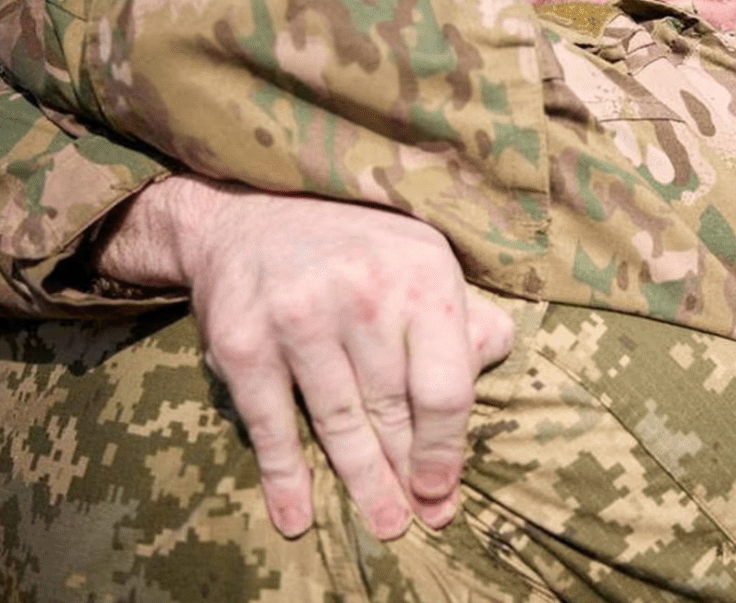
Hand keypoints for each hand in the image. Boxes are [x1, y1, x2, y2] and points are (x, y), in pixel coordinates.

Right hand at [96, 177, 515, 539]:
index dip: (446, 449)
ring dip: (361, 481)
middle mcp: (362, 294)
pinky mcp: (245, 342)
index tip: (442, 488)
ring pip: (338, 422)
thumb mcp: (423, 257)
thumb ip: (464, 313)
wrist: (247, 212)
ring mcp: (299, 317)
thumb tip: (490, 363)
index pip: (445, 386)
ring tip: (382, 524)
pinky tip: (297, 513)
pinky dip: (285, 475)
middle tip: (414, 519)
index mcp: (421, 275)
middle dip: (406, 472)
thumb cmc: (356, 247)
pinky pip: (272, 423)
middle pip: (393, 410)